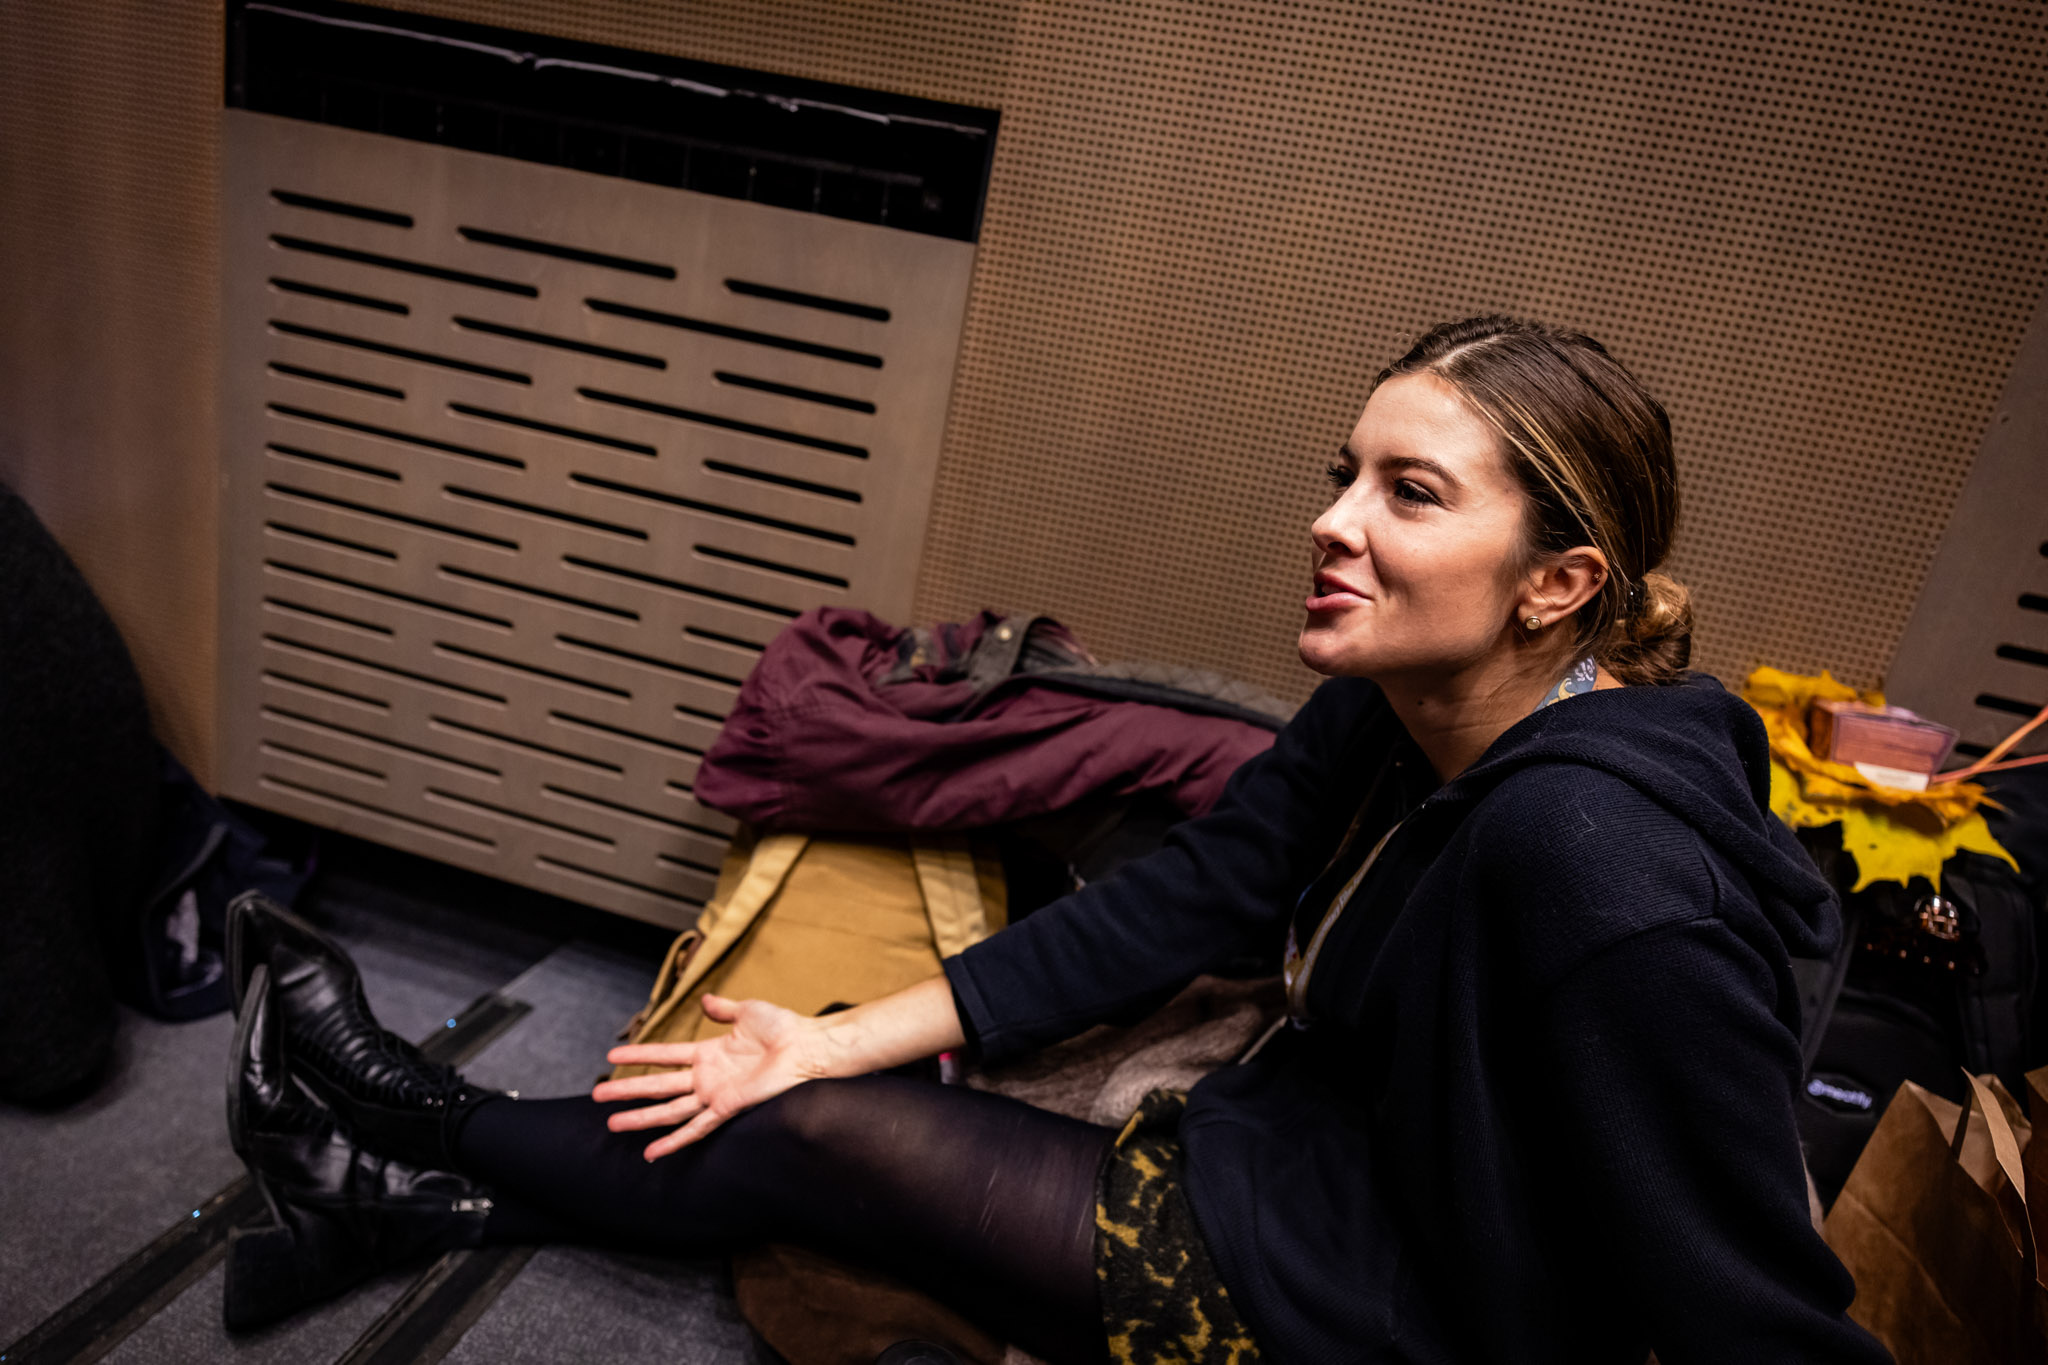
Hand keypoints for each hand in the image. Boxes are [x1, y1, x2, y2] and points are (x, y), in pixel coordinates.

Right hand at [594, 994, 829, 1160]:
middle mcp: (707, 1076)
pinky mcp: (727, 1108)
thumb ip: (722, 1008)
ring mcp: (715, 1094)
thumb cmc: (783, 1027)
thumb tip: (705, 1000)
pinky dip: (674, 1141)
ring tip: (612, 1123)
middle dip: (628, 1091)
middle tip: (596, 1097)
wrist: (807, 1046)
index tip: (611, 1057)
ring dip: (640, 1117)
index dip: (639, 1055)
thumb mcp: (747, 1010)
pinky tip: (652, 1152)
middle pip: (658, 1085)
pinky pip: (696, 1128)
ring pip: (669, 1109)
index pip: (665, 1054)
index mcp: (709, 1053)